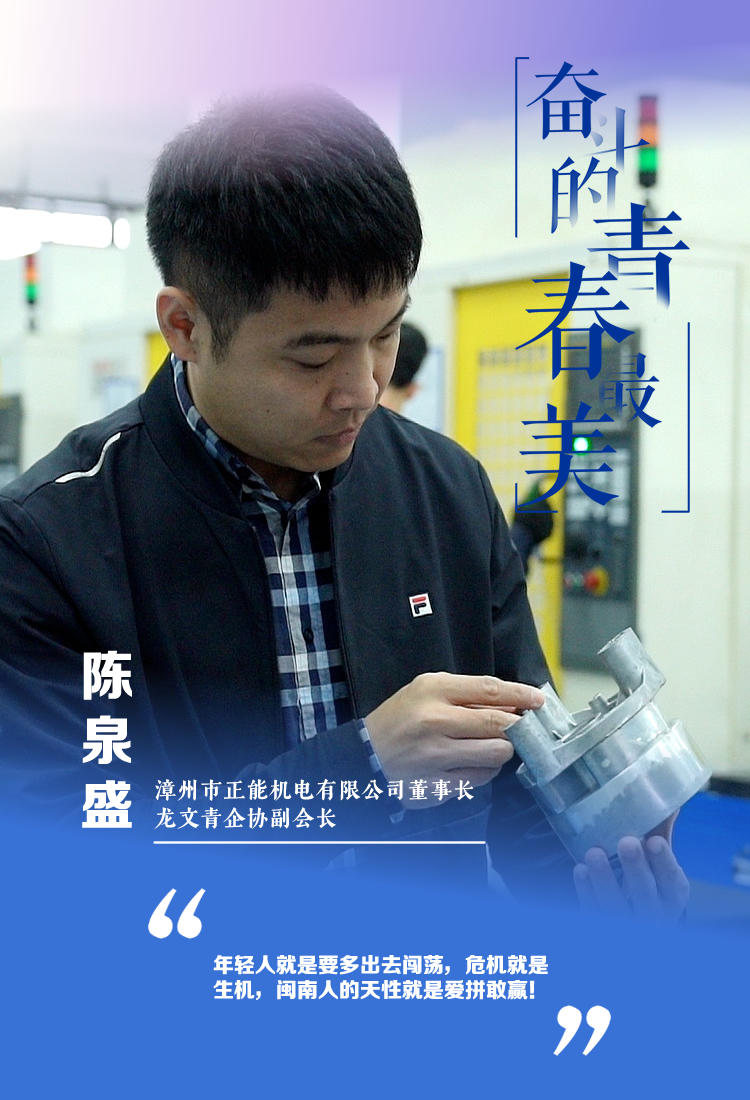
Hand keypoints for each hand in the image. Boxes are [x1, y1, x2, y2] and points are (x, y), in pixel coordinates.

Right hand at [365, 672, 544, 807]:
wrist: (364, 755)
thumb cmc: (400, 718)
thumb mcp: (426, 691)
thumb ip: (466, 695)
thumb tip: (511, 706)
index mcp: (432, 690)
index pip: (489, 690)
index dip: (520, 695)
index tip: (538, 700)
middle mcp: (435, 721)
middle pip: (499, 724)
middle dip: (517, 727)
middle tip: (521, 727)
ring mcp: (435, 756)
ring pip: (495, 754)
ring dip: (502, 750)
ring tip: (491, 746)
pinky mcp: (436, 785)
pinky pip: (480, 780)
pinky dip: (485, 771)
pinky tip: (474, 764)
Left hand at [573, 816, 688, 921]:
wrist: (632, 921)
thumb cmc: (647, 885)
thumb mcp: (657, 867)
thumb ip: (660, 835)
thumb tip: (667, 798)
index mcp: (672, 898)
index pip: (674, 884)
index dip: (665, 863)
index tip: (654, 841)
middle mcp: (654, 917)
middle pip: (646, 897)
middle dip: (636, 869)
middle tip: (626, 842)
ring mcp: (627, 928)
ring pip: (616, 909)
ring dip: (605, 880)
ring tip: (594, 853)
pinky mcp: (601, 929)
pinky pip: (593, 915)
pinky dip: (586, 893)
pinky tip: (580, 870)